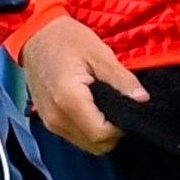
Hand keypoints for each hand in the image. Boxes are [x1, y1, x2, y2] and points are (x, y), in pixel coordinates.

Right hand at [21, 15, 147, 155]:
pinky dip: (87, 128)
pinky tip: (93, 106)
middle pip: (95, 145)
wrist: (36, 34)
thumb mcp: (100, 54)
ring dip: (100, 131)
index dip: (121, 127)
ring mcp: (49, 122)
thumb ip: (122, 80)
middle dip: (112, 132)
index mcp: (69, 101)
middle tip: (119, 105)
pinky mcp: (48, 120)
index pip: (102, 135)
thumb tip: (142, 99)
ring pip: (85, 144)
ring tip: (106, 104)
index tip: (128, 107)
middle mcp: (56, 118)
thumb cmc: (67, 39)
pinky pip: (74, 136)